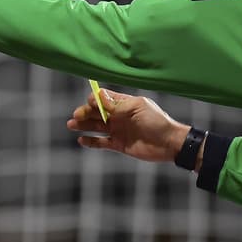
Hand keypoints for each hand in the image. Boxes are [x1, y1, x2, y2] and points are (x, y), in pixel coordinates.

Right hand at [65, 89, 191, 164]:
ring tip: (71, 125)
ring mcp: (118, 130)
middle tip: (76, 116)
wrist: (170, 144)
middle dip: (84, 112)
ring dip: (83, 125)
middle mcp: (118, 116)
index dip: (94, 100)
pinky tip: (81, 140)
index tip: (91, 103)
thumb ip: (117, 105)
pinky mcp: (119, 144)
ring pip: (95, 126)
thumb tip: (98, 96)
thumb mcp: (137, 108)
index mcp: (124, 104)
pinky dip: (90, 142)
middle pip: (96, 112)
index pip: (103, 98)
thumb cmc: (157, 122)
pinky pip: (101, 142)